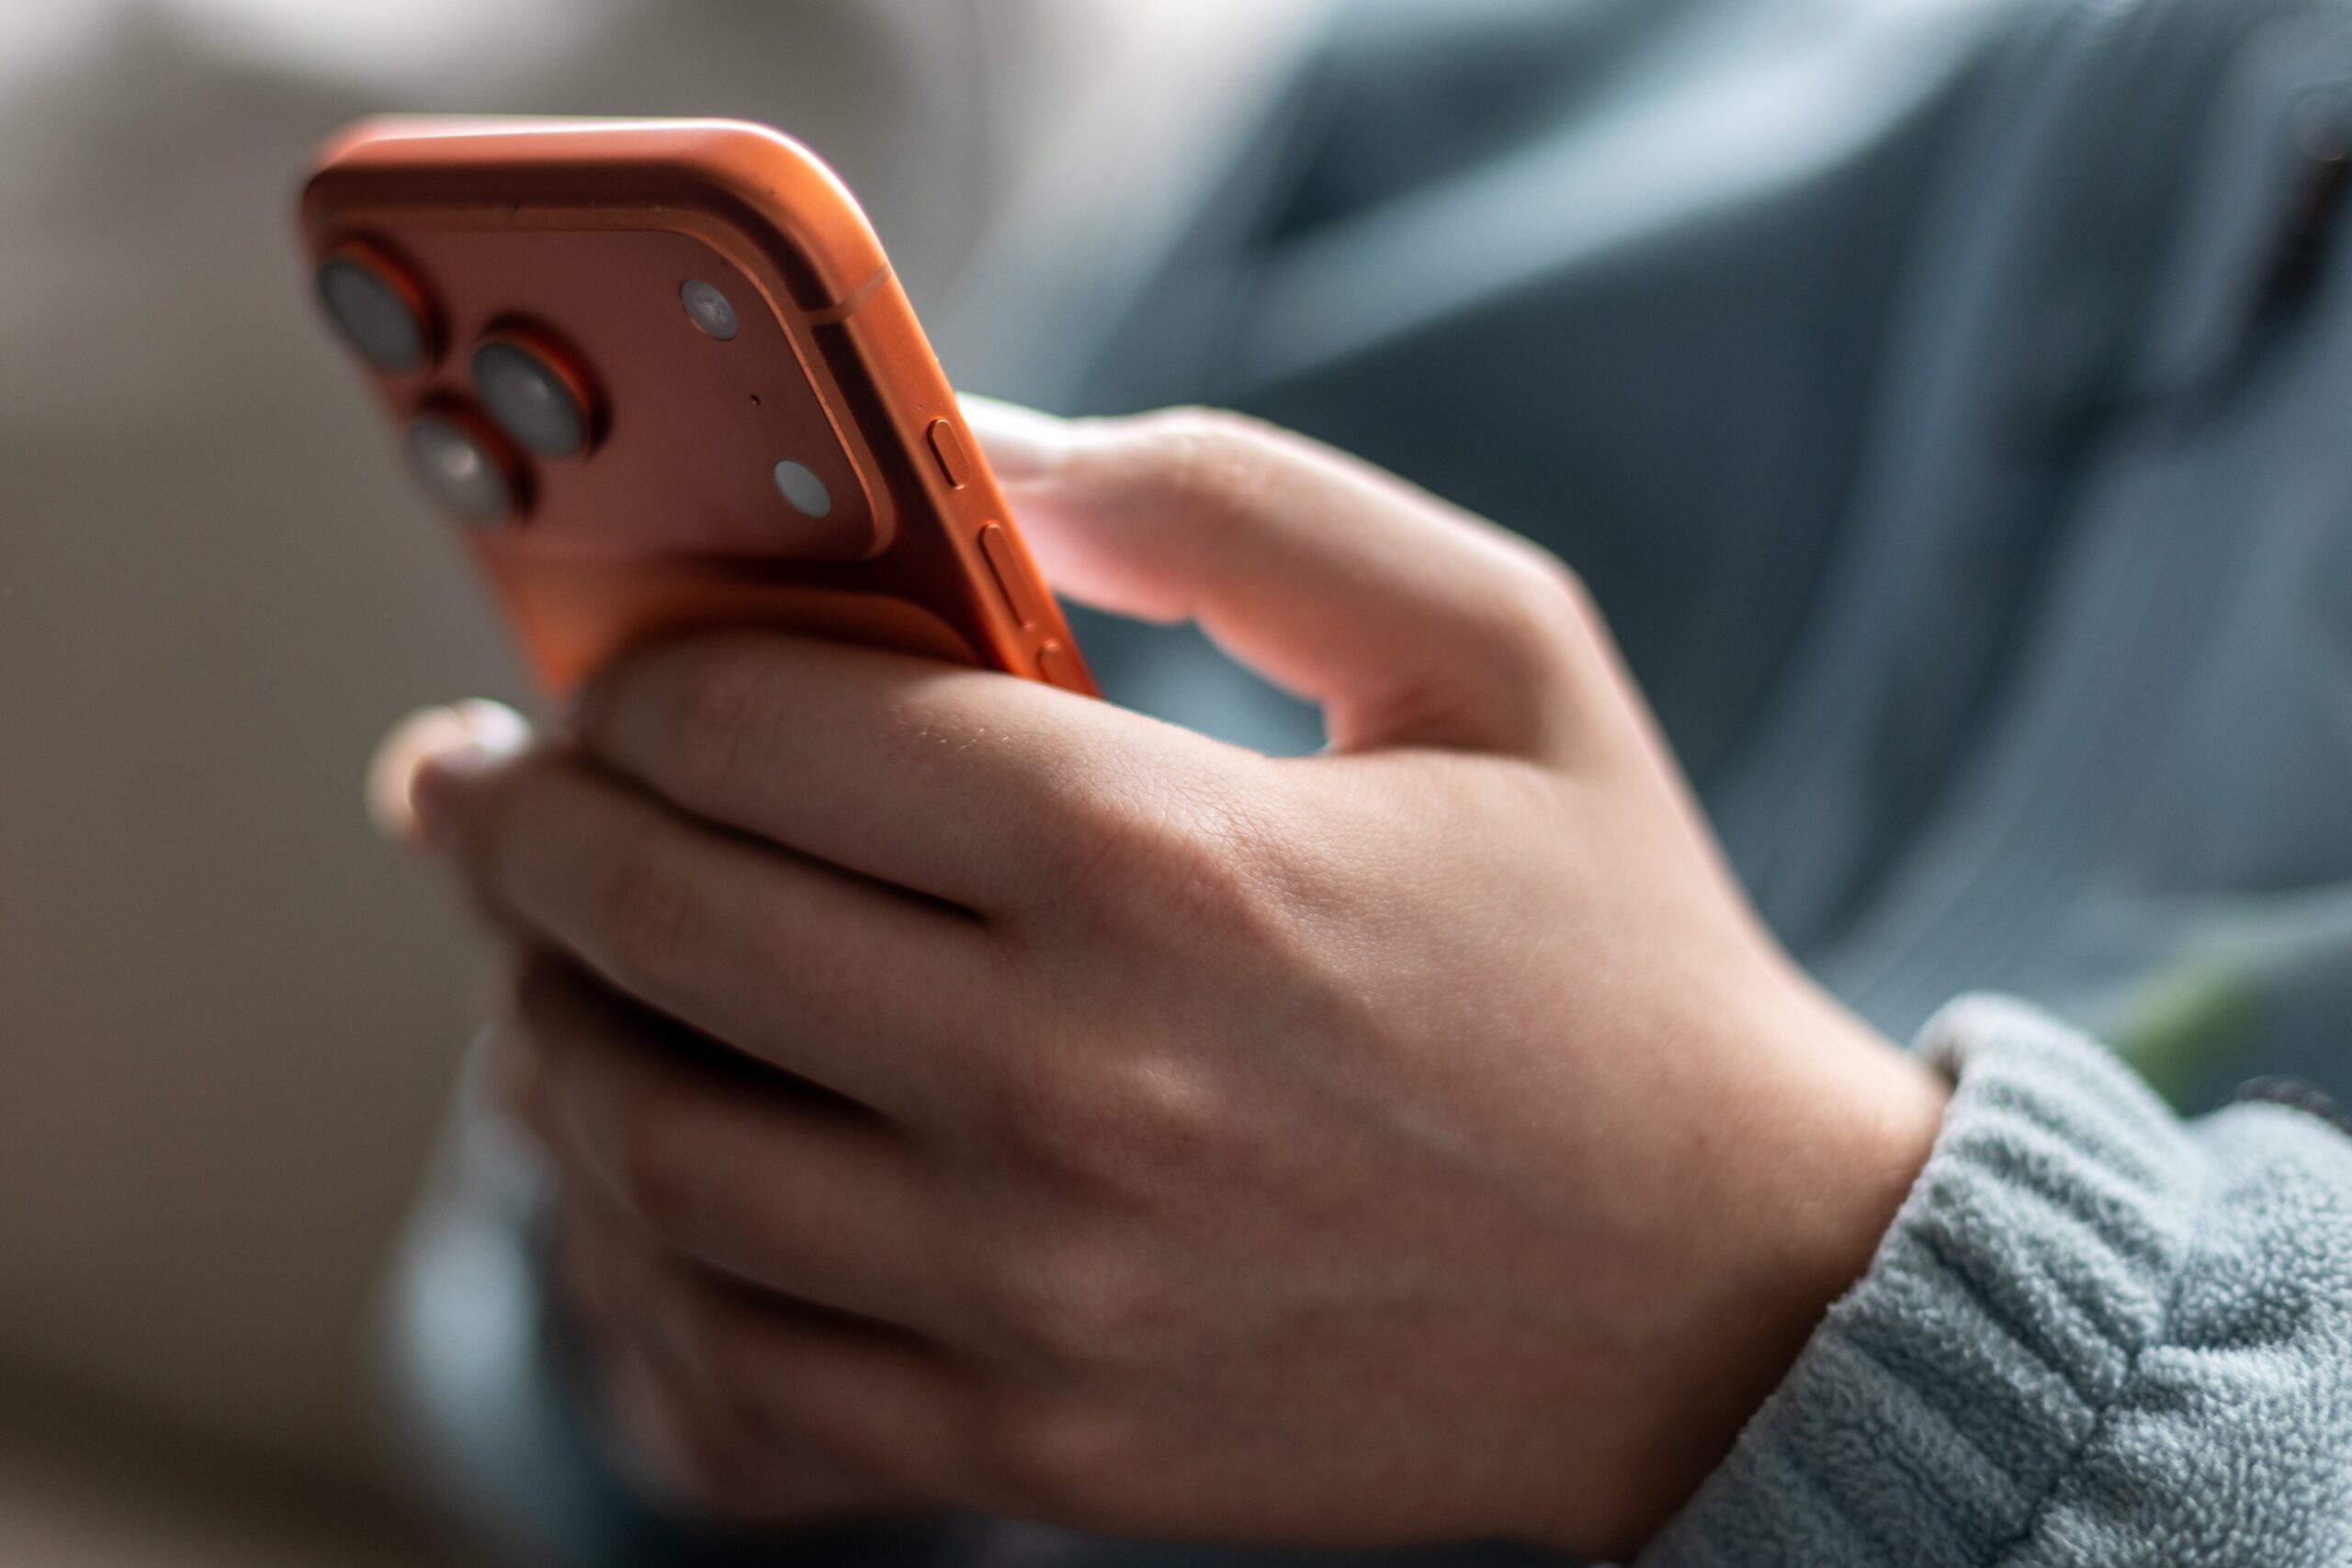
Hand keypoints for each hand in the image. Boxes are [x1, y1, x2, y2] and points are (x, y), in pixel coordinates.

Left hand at [386, 402, 1946, 1556]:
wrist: (1727, 1298)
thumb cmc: (1613, 950)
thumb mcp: (1491, 645)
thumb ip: (1228, 500)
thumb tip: (980, 457)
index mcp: (1168, 861)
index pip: (767, 728)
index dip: (638, 673)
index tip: (607, 666)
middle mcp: (1069, 1088)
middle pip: (655, 924)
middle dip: (520, 832)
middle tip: (479, 793)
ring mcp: (1034, 1298)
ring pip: (640, 1153)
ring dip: (544, 1032)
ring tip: (545, 973)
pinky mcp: (1034, 1446)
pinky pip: (724, 1370)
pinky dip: (625, 1266)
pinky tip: (636, 1185)